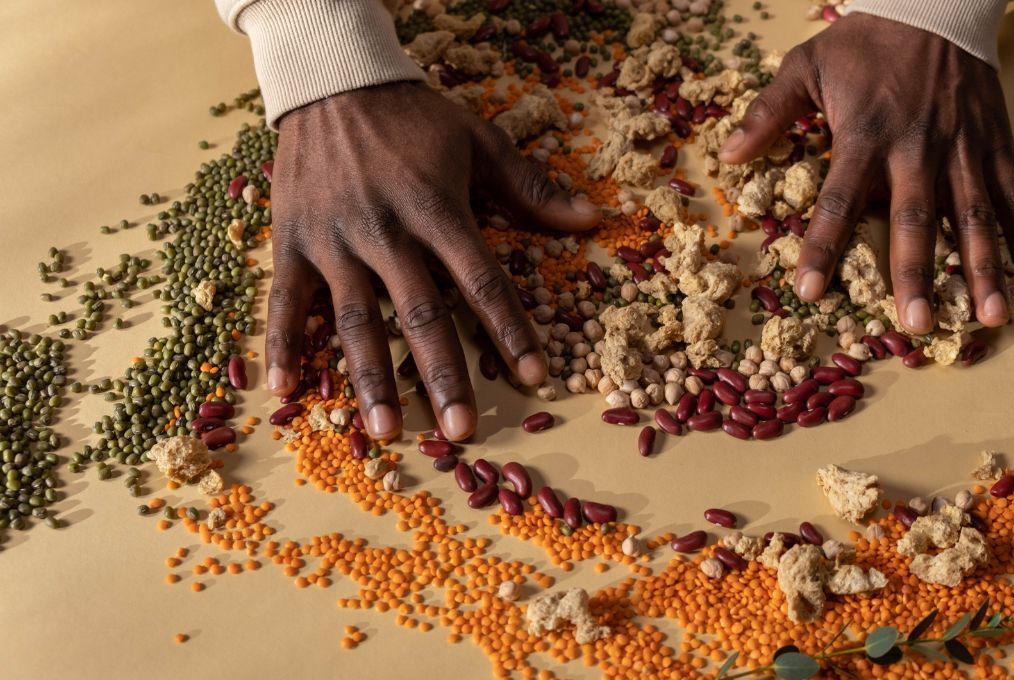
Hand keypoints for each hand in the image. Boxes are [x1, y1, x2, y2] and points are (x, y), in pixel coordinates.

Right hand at [267, 81, 599, 440]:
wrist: (331, 81)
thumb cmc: (413, 117)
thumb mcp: (478, 139)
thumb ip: (531, 186)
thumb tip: (589, 221)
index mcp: (436, 208)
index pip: (481, 280)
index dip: (509, 329)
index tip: (534, 375)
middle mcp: (385, 231)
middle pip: (420, 313)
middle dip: (443, 375)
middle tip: (461, 430)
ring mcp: (333, 240)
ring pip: (355, 320)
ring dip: (372, 378)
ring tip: (386, 430)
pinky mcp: (291, 241)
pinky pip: (285, 300)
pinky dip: (281, 345)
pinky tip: (286, 391)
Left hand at [719, 13, 1013, 333]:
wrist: (936, 2)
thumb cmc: (865, 41)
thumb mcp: (806, 66)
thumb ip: (769, 112)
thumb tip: (729, 155)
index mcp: (864, 136)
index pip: (839, 202)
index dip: (822, 247)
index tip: (809, 291)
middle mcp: (916, 149)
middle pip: (915, 220)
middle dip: (915, 275)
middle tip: (915, 325)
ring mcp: (962, 149)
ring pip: (976, 216)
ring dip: (984, 269)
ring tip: (991, 317)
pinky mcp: (996, 144)